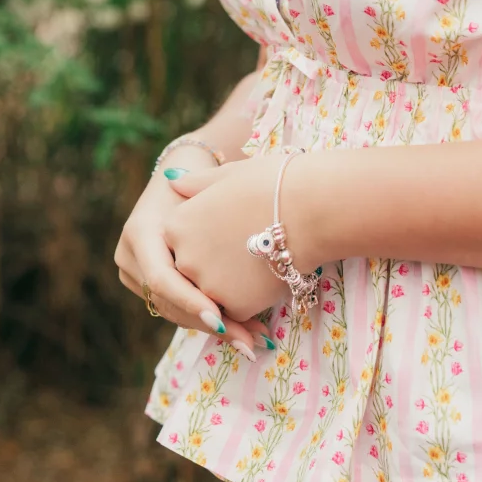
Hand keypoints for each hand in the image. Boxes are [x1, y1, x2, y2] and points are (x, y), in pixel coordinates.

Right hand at [114, 160, 273, 358]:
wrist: (182, 172)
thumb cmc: (203, 179)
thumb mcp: (208, 196)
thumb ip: (215, 225)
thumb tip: (235, 261)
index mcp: (140, 231)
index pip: (161, 278)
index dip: (190, 300)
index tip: (221, 318)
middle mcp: (129, 254)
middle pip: (167, 301)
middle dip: (210, 322)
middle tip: (250, 341)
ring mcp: (132, 270)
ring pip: (171, 310)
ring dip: (212, 327)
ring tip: (251, 340)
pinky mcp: (143, 282)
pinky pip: (174, 306)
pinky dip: (204, 318)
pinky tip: (238, 329)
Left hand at [165, 153, 315, 323]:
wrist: (309, 209)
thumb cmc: (270, 183)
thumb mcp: (226, 175)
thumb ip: (196, 184)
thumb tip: (172, 181)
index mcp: (177, 225)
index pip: (183, 240)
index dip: (208, 235)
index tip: (231, 226)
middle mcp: (184, 258)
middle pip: (195, 269)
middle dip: (217, 262)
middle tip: (247, 244)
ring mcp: (207, 286)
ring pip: (214, 292)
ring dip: (232, 282)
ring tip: (259, 259)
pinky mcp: (235, 306)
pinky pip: (237, 307)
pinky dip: (250, 298)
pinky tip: (268, 276)